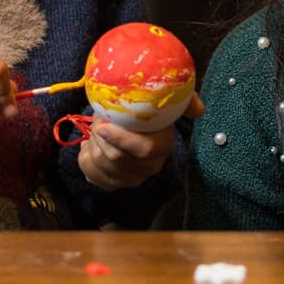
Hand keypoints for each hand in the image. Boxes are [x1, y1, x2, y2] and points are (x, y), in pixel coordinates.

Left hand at [78, 93, 203, 192]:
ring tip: (95, 131)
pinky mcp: (115, 183)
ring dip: (92, 145)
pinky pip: (92, 176)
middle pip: (117, 159)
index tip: (103, 125)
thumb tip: (199, 110)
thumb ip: (182, 100)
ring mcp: (132, 178)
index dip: (120, 139)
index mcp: (163, 146)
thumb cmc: (147, 108)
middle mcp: (150, 167)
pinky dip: (84, 159)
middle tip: (98, 121)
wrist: (131, 121)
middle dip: (100, 138)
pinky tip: (89, 145)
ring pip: (102, 166)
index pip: (143, 149)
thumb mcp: (165, 100)